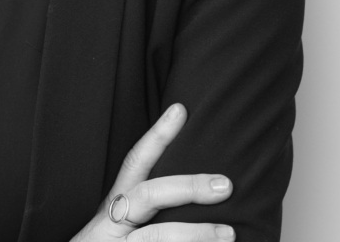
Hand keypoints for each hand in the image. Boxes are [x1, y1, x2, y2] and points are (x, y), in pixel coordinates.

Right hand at [72, 104, 234, 241]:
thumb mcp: (120, 229)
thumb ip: (147, 213)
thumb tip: (199, 191)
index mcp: (114, 207)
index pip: (134, 163)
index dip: (157, 136)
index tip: (180, 110)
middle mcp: (111, 223)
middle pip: (149, 195)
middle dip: (187, 187)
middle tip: (225, 185)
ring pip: (157, 236)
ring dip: (196, 233)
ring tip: (229, 234)